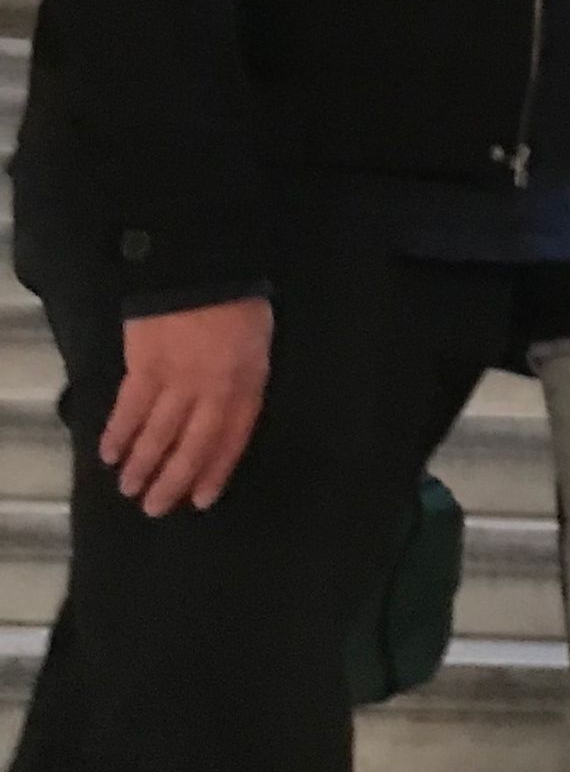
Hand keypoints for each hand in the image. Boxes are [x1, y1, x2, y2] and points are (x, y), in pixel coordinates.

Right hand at [100, 296, 272, 515]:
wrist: (204, 264)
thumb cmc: (238, 302)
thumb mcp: (258, 345)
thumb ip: (244, 382)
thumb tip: (226, 418)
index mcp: (247, 383)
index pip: (232, 438)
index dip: (215, 471)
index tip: (200, 500)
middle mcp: (213, 389)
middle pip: (193, 445)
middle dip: (174, 480)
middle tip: (155, 508)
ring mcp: (178, 379)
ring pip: (158, 434)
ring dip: (142, 465)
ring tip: (129, 490)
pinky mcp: (145, 365)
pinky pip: (130, 408)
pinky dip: (119, 434)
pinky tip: (109, 454)